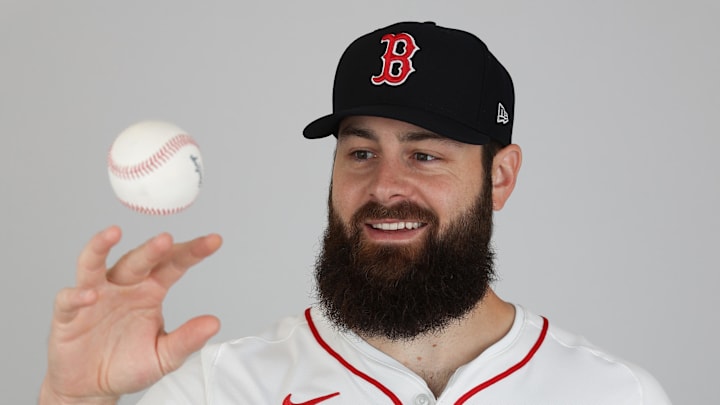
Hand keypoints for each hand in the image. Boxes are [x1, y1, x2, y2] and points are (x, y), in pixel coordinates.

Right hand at [39, 226, 221, 403]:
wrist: (92, 387)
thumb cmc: (128, 364)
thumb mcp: (164, 356)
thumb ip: (187, 340)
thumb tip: (214, 323)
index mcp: (150, 291)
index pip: (173, 265)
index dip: (192, 252)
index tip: (214, 240)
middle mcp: (124, 286)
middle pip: (138, 260)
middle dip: (152, 249)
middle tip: (166, 239)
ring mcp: (95, 296)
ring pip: (94, 264)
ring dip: (101, 246)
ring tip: (113, 233)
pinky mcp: (68, 315)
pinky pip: (69, 299)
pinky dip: (77, 295)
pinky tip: (90, 295)